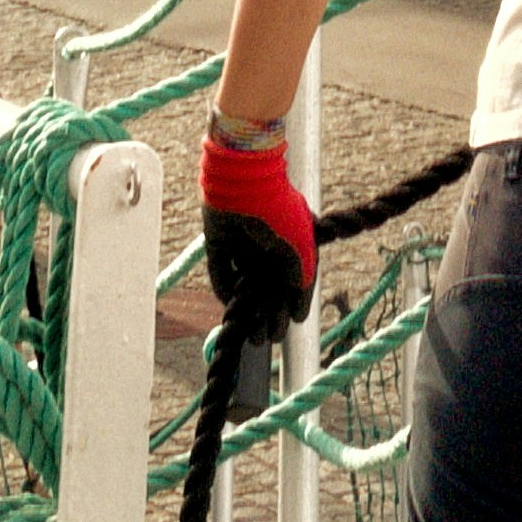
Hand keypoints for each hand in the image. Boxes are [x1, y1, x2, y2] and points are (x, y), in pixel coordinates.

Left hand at [199, 125, 316, 328]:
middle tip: (269, 338)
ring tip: (253, 335)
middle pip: (268, 290)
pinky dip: (225, 289)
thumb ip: (303, 280)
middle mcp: (265, 247)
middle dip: (270, 316)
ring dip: (249, 311)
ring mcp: (241, 246)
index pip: (290, 282)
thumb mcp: (302, 249)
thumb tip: (299, 315)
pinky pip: (221, 274)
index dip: (291, 305)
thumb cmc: (279, 215)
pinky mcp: (218, 245)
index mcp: (289, 244)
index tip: (290, 325)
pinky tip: (232, 305)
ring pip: (245, 287)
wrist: (245, 183)